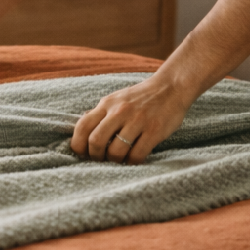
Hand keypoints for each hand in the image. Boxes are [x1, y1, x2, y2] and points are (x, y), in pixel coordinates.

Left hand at [70, 76, 191, 164]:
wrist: (171, 87)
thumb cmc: (141, 97)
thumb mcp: (117, 99)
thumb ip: (101, 114)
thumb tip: (83, 133)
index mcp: (107, 104)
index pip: (83, 125)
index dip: (78, 144)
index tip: (82, 154)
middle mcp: (119, 111)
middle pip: (96, 141)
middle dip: (95, 156)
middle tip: (101, 160)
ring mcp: (137, 121)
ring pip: (115, 151)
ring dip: (115, 162)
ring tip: (120, 161)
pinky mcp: (154, 131)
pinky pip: (137, 155)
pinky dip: (132, 163)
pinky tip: (134, 160)